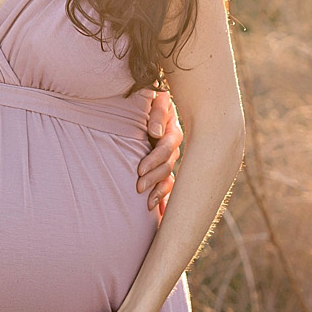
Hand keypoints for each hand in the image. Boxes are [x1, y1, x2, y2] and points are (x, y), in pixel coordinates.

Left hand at [137, 86, 182, 212]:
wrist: (141, 104)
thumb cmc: (147, 100)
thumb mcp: (155, 99)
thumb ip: (156, 112)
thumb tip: (156, 133)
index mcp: (172, 128)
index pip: (167, 146)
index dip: (155, 158)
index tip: (139, 169)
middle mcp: (172, 145)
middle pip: (168, 165)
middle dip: (154, 177)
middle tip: (139, 187)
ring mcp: (168, 158)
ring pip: (168, 177)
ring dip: (158, 190)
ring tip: (146, 203)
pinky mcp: (162, 168)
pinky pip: (167, 185)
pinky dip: (163, 198)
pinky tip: (158, 212)